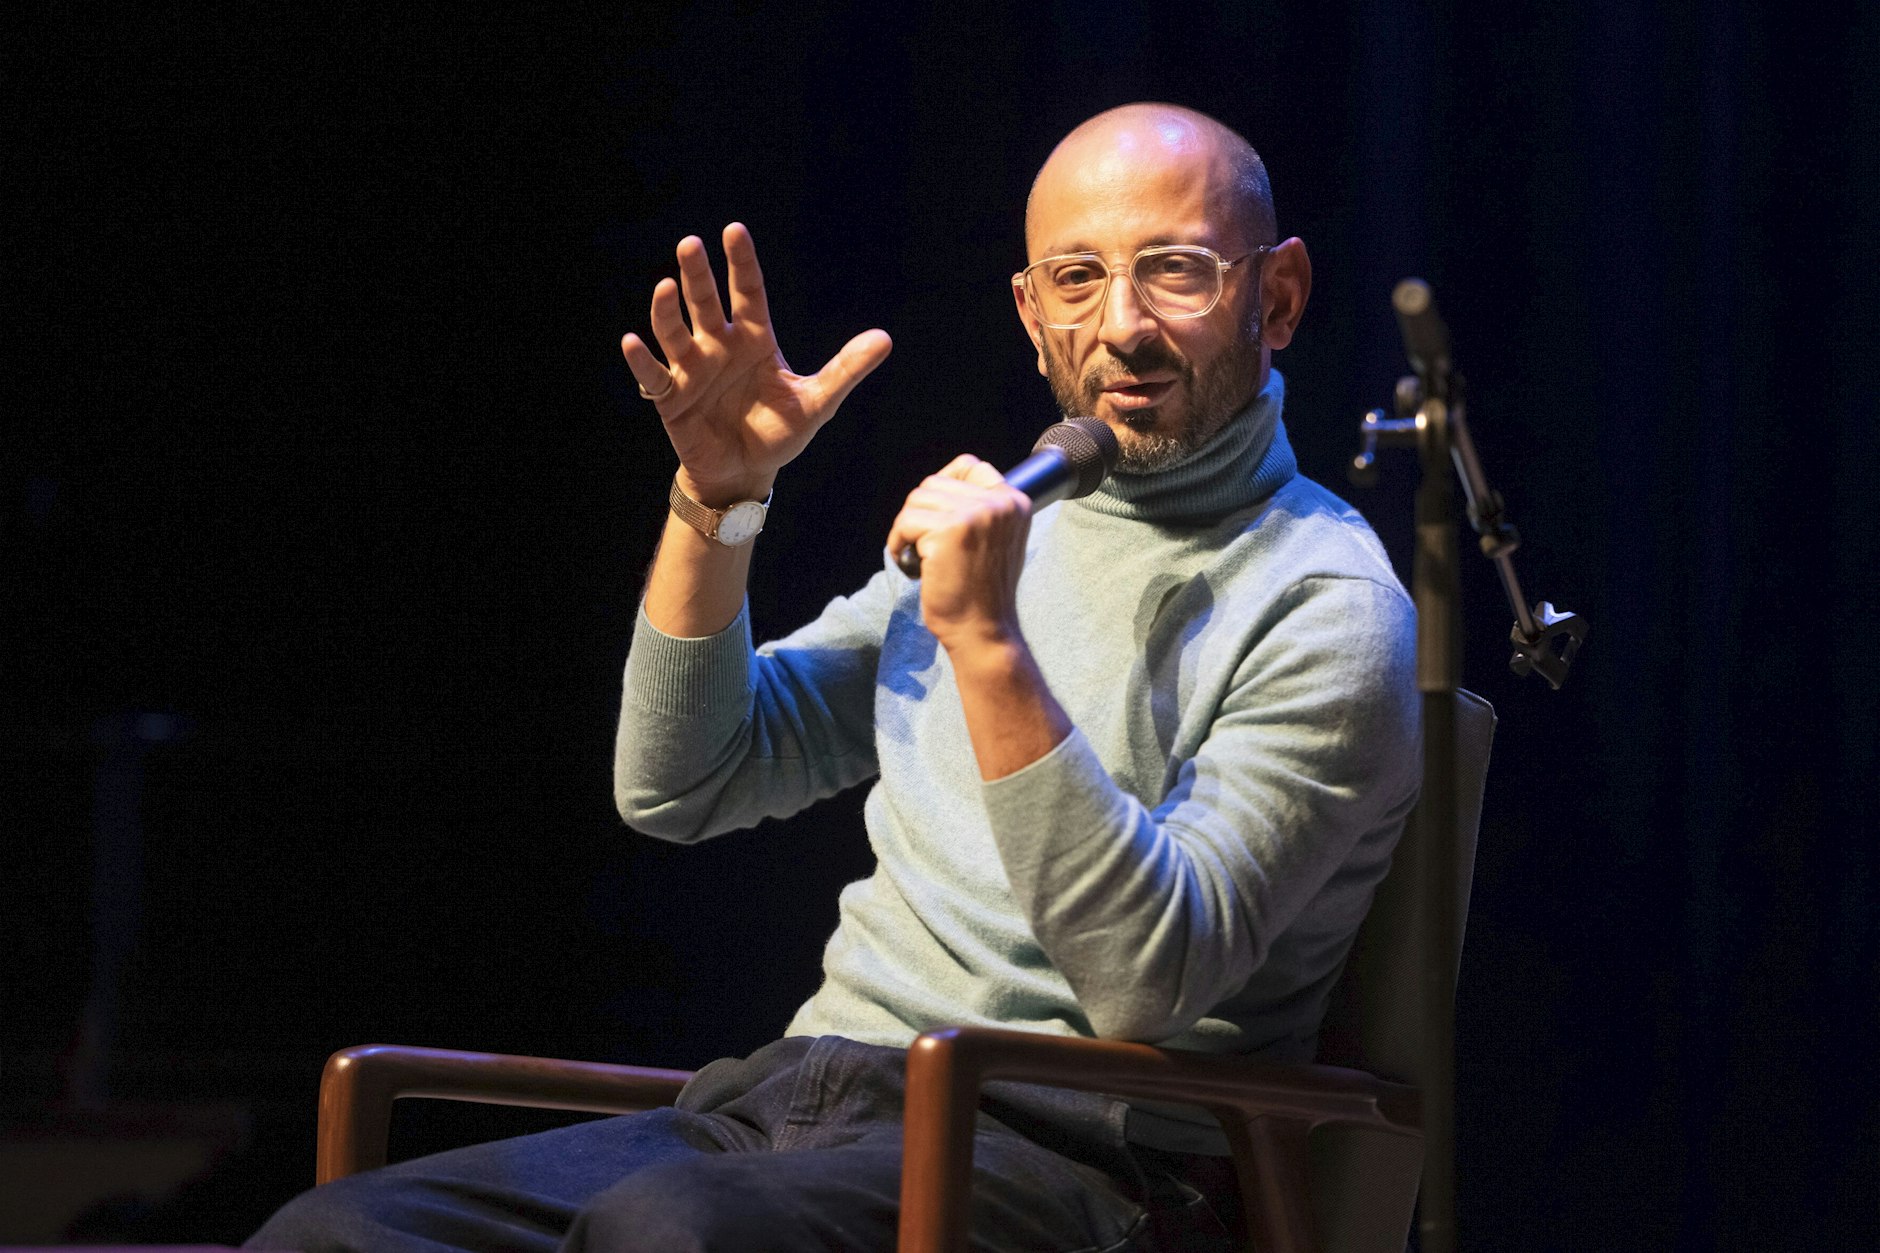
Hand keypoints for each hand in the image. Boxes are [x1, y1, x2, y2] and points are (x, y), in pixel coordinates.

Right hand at [621, 222, 891, 502]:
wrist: (745, 472)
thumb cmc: (778, 432)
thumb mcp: (817, 402)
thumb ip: (846, 369)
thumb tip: (885, 339)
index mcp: (754, 339)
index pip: (747, 292)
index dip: (740, 262)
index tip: (733, 230)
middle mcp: (719, 345)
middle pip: (705, 302)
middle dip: (697, 274)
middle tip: (691, 244)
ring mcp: (692, 369)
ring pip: (674, 331)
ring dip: (667, 310)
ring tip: (665, 287)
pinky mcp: (671, 397)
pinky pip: (652, 375)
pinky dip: (640, 360)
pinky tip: (632, 342)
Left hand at [885, 456, 1033, 653]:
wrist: (983, 630)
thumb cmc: (983, 592)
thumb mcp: (998, 540)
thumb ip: (982, 510)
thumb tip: (941, 487)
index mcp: (1015, 502)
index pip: (970, 466)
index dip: (944, 483)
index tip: (933, 513)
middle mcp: (999, 504)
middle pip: (935, 483)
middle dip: (920, 512)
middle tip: (922, 543)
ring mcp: (974, 515)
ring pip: (917, 499)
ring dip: (907, 527)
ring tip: (917, 555)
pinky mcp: (948, 532)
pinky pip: (906, 522)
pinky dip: (898, 543)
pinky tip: (910, 564)